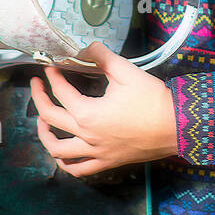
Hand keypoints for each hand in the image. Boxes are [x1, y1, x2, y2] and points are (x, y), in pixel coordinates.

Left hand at [30, 42, 178, 176]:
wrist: (177, 126)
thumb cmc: (152, 99)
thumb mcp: (125, 72)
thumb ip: (101, 57)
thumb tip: (86, 45)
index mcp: (88, 113)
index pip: (61, 92)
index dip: (53, 75)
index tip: (51, 64)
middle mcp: (86, 136)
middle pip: (50, 118)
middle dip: (39, 97)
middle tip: (37, 84)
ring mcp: (96, 152)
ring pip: (58, 150)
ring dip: (45, 135)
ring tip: (42, 122)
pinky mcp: (107, 162)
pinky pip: (79, 169)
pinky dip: (65, 163)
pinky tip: (62, 154)